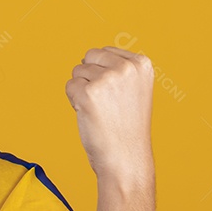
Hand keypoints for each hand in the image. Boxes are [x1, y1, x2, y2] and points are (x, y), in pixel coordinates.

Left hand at [64, 46, 154, 180]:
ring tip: (100, 111)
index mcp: (142, 64)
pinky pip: (69, 86)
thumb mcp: (134, 89)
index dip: (103, 74)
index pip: (104, 52)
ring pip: (77, 72)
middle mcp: (126, 68)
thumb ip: (119, 69)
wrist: (126, 159)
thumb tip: (88, 58)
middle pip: (89, 58)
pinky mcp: (88, 93)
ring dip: (82, 91)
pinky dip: (74, 101)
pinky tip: (90, 115)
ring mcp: (107, 79)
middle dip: (90, 78)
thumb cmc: (126, 127)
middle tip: (105, 103)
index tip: (117, 96)